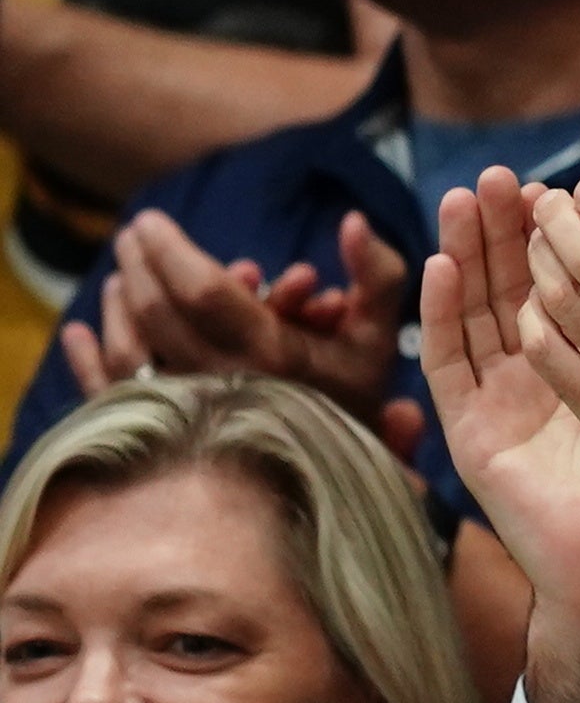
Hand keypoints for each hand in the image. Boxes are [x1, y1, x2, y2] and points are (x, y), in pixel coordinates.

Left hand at [63, 208, 422, 452]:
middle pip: (157, 310)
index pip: (203, 288)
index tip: (150, 221)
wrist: (338, 483)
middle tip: (132, 235)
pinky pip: (114, 394)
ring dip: (117, 303)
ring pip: (130, 347)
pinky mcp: (169, 434)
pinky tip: (77, 332)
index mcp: (271, 352)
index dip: (170, 248)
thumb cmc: (357, 404)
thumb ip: (378, 275)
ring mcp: (191, 411)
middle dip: (139, 264)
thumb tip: (354, 219)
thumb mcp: (380, 336)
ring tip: (117, 277)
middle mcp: (223, 381)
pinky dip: (89, 359)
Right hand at [421, 169, 579, 702]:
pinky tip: (442, 266)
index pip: (560, 288)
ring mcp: (496, 405)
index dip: (554, 239)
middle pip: (508, 290)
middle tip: (502, 176)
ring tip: (467, 199)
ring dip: (465, 256)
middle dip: (504, 232)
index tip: (558, 186)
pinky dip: (440, 315)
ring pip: (473, 315)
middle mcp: (533, 381)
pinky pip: (449, 366)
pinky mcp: (470, 435)